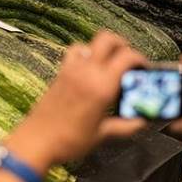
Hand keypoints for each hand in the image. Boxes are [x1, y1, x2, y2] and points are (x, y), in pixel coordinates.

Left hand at [4, 32, 146, 172]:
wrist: (36, 142)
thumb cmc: (69, 141)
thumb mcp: (102, 135)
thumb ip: (125, 127)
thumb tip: (141, 122)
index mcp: (102, 86)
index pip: (127, 57)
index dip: (140, 58)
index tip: (144, 68)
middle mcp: (87, 72)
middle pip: (108, 39)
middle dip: (122, 44)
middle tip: (128, 60)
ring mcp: (72, 70)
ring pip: (91, 43)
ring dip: (103, 48)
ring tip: (110, 63)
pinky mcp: (60, 73)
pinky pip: (75, 52)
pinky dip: (84, 53)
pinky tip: (89, 68)